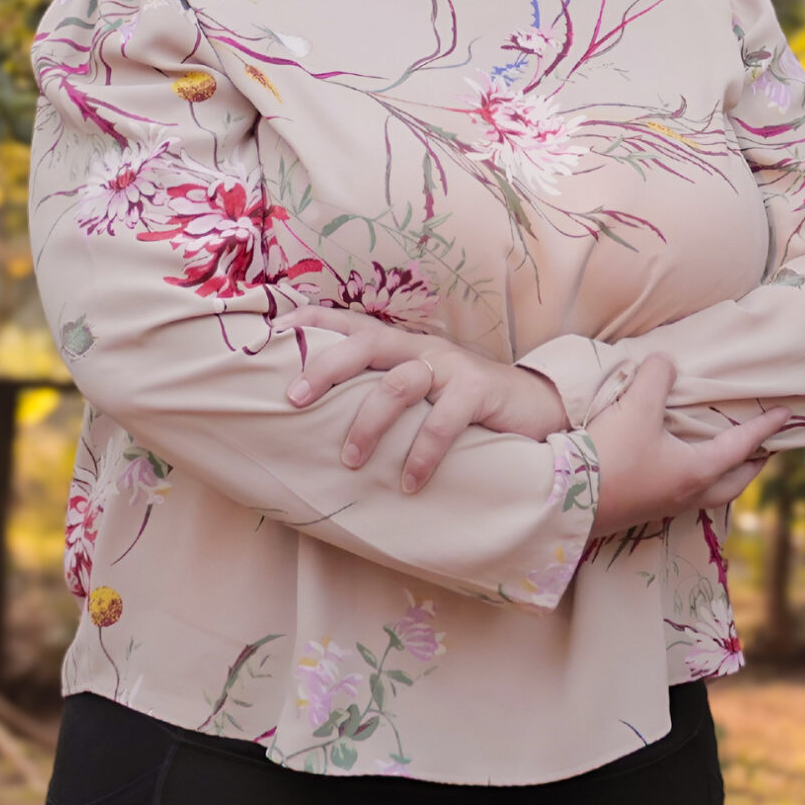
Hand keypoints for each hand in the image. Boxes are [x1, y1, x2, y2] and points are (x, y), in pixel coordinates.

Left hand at [274, 304, 571, 493]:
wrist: (535, 405)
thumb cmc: (461, 403)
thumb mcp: (418, 389)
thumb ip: (378, 392)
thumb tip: (317, 422)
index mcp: (399, 345)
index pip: (347, 321)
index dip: (309, 321)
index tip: (269, 334)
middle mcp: (420, 348)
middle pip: (365, 342)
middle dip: (325, 367)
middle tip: (294, 399)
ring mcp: (450, 366)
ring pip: (398, 383)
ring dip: (369, 424)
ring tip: (350, 461)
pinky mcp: (479, 390)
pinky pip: (444, 421)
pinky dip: (422, 454)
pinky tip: (408, 482)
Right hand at [587, 355, 791, 537]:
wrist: (564, 500)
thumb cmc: (610, 455)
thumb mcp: (636, 408)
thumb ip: (655, 378)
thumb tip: (664, 362)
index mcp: (697, 471)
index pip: (741, 446)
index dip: (764, 428)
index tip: (787, 416)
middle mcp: (687, 494)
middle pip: (733, 484)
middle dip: (752, 466)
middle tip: (764, 451)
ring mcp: (664, 506)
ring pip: (708, 494)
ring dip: (723, 478)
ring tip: (723, 459)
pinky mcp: (641, 509)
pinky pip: (683, 496)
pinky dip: (695, 481)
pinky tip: (677, 468)